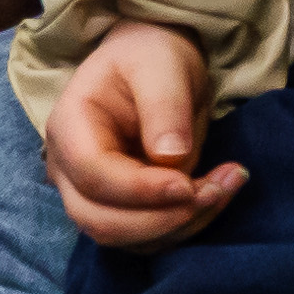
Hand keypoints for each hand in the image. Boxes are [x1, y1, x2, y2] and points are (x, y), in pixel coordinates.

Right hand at [45, 21, 237, 247]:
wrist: (153, 65)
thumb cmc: (151, 56)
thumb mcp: (161, 65)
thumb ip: (164, 107)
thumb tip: (172, 158)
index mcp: (69, 127)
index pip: (94, 175)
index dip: (141, 190)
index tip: (189, 185)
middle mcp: (68, 169)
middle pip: (100, 221)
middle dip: (162, 219)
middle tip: (216, 191)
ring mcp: (89, 194)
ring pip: (125, 238)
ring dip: (180, 225)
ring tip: (225, 186)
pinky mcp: (119, 209)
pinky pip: (147, 236)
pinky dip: (185, 225)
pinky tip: (217, 192)